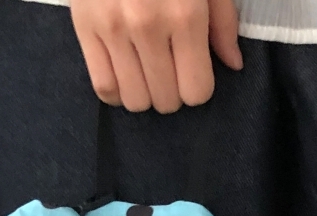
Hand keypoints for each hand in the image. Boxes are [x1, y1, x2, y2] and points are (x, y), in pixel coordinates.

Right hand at [70, 0, 242, 113]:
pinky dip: (117, 91)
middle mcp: (148, 27)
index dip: (198, 87)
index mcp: (185, 14)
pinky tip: (125, 75)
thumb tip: (232, 64)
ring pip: (135, 100)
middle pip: (166, 100)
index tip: (194, 71)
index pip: (196, 91)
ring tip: (146, 71)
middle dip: (172, 92)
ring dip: (145, 94)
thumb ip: (222, 19)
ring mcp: (113, 29)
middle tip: (169, 69)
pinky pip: (103, 87)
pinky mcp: (84, 28)